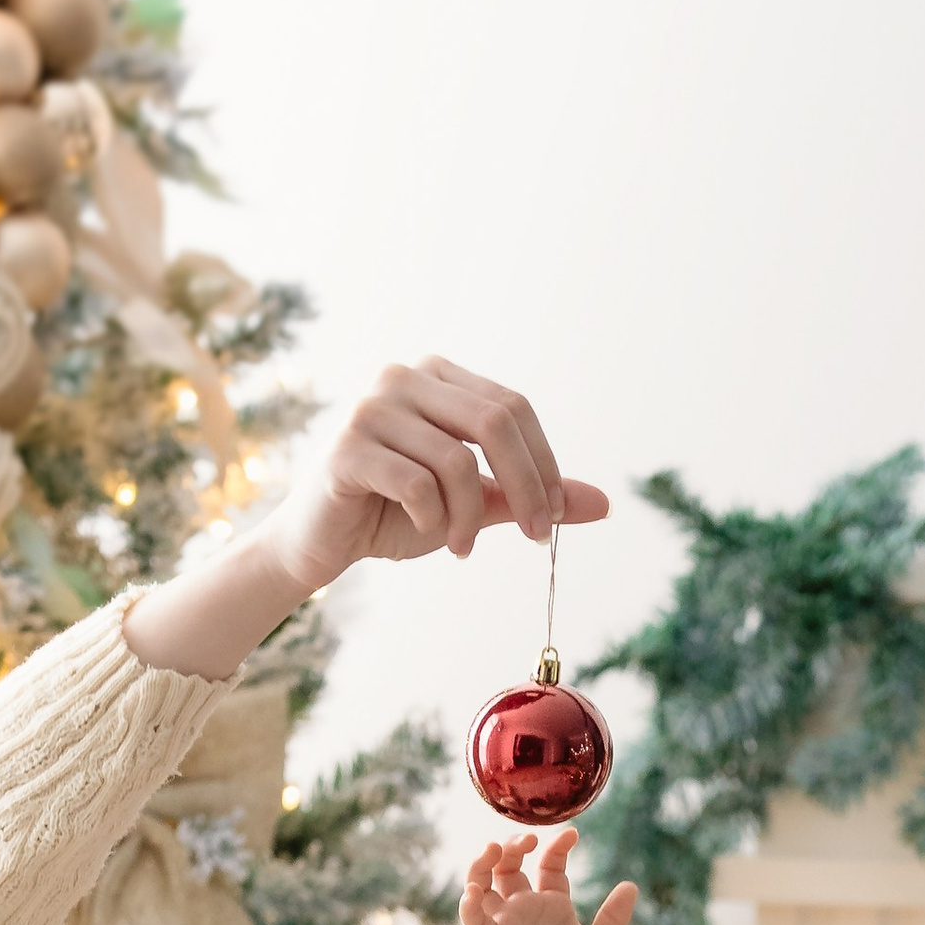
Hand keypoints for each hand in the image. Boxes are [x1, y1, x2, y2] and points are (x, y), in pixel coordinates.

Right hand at [261, 357, 609, 594]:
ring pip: (457, 461)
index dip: (545, 463)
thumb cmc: (398, 515)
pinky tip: (424, 533)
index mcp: (438, 378)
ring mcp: (371, 408)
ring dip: (470, 517)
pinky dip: (434, 520)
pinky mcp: (347, 448)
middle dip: (527, 486)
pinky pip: (417, 484)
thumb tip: (601, 504)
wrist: (323, 544)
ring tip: (461, 547)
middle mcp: (403, 378)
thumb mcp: (477, 505)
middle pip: (495, 421)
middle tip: (536, 536)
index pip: (513, 407)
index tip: (554, 518)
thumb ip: (531, 498)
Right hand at [460, 827, 636, 924]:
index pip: (549, 864)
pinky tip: (473, 892)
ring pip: (484, 884)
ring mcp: (507, 923)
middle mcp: (526, 907)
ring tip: (491, 849)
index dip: (556, 847)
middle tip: (525, 839)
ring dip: (482, 864)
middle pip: (509, 866)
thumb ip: (612, 918)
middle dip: (512, 846)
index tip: (571, 835)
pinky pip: (475, 921)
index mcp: (553, 903)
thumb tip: (631, 886)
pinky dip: (469, 905)